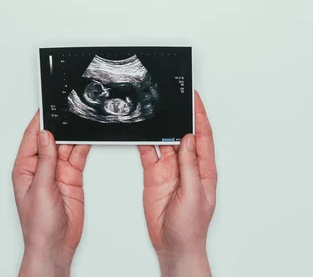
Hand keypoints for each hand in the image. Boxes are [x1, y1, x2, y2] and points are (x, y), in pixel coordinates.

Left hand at [12, 112, 89, 276]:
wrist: (56, 246)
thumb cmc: (38, 225)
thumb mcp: (40, 188)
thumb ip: (45, 160)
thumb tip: (46, 135)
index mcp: (25, 167)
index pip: (32, 137)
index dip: (39, 121)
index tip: (47, 106)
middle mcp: (41, 167)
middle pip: (51, 138)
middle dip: (59, 124)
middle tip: (68, 109)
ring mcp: (57, 171)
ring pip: (65, 145)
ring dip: (72, 134)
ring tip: (79, 120)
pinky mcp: (72, 177)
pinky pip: (77, 156)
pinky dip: (83, 146)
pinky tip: (87, 137)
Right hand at [139, 92, 216, 276]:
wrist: (173, 247)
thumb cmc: (191, 227)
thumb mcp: (194, 194)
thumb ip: (190, 165)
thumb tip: (188, 139)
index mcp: (204, 168)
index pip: (203, 135)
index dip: (199, 115)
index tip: (194, 98)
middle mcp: (187, 165)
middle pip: (182, 134)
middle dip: (179, 116)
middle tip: (173, 98)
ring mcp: (170, 169)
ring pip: (164, 140)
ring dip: (161, 127)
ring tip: (156, 111)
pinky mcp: (154, 175)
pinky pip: (149, 153)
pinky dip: (144, 141)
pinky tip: (141, 132)